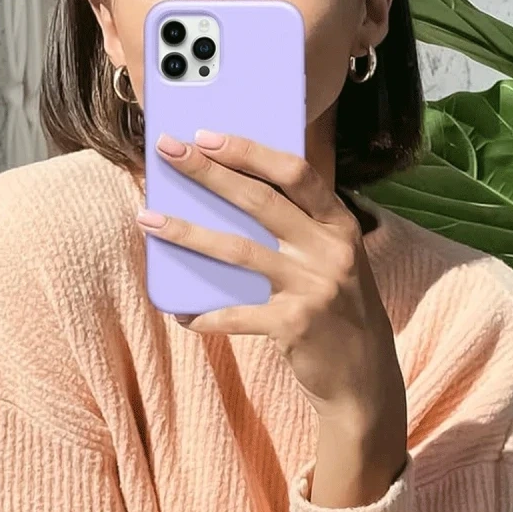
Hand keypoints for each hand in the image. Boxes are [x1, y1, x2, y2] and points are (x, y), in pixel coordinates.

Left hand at [137, 129, 406, 432]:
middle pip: (260, 201)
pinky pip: (236, 314)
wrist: (364, 377)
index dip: (250, 150)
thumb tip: (228, 195)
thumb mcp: (332, 260)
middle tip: (168, 150)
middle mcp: (330, 250)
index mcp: (340, 225)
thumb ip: (298, 230)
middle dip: (209, 172)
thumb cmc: (337, 309)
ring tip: (148, 219)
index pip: (295, 172)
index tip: (207, 134)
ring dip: (187, 233)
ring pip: (238, 250)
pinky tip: (179, 312)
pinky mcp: (294, 324)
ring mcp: (313, 287)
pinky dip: (205, 314)